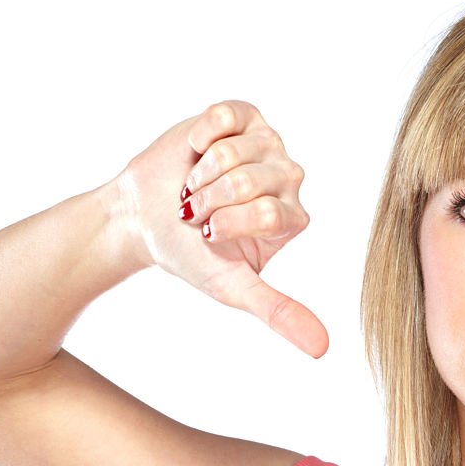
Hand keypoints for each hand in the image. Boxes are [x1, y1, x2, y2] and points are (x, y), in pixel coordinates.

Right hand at [114, 100, 327, 357]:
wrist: (143, 217)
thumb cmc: (190, 255)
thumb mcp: (232, 288)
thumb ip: (277, 311)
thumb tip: (321, 349)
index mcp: (293, 218)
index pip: (268, 214)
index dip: (224, 224)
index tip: (209, 235)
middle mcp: (289, 178)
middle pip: (248, 180)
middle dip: (207, 199)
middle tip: (197, 210)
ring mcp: (268, 142)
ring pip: (233, 151)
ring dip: (198, 173)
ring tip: (195, 185)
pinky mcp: (242, 115)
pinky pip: (221, 118)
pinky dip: (197, 137)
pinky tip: (195, 151)